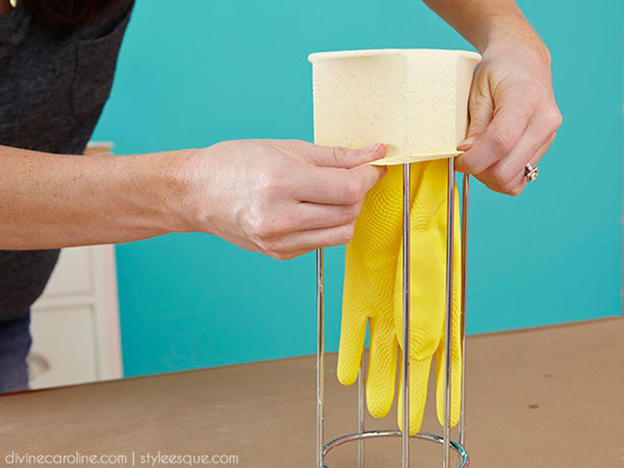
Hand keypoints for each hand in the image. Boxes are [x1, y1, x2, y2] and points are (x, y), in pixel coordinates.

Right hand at [173, 139, 386, 259]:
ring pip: (342, 233)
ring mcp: (279, 241)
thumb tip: (373, 154)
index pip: (348, 189)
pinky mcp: (279, 254)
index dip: (368, 176)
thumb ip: (334, 155)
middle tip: (350, 177)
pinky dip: (326, 225)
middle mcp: (280, 217)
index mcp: (282, 182)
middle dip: (359, 192)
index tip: (372, 166)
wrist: (197, 193)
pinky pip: (322, 242)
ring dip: (347, 212)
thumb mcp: (286, 148)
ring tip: (330, 195)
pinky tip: (309, 210)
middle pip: (349, 212)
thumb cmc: (236, 163)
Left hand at [456, 38, 561, 194]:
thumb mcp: (477, 91)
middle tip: (464, 159)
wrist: (525, 59)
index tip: (457, 159)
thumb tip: (467, 154)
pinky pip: (521, 177)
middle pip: (506, 170)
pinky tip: (492, 160)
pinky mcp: (545, 146)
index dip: (473, 160)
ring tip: (478, 157)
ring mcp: (549, 136)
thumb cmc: (498, 71)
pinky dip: (502, 177)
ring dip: (489, 177)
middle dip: (478, 172)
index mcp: (526, 99)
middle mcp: (545, 121)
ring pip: (514, 180)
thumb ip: (475, 125)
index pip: (499, 143)